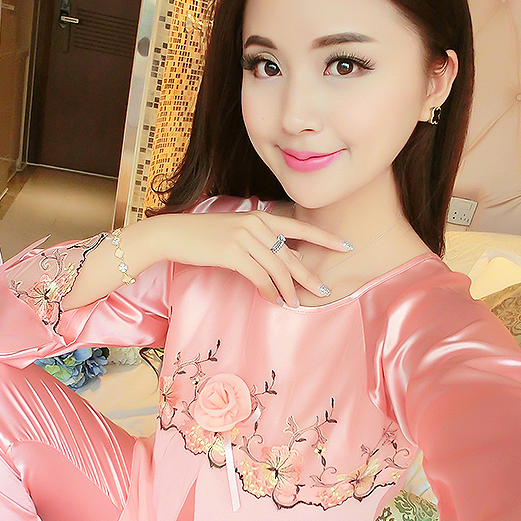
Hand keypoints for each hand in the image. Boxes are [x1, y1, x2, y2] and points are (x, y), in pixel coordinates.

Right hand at [135, 209, 349, 306]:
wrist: (174, 234)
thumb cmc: (206, 236)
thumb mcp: (239, 234)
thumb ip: (264, 243)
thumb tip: (290, 258)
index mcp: (261, 217)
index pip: (301, 228)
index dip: (325, 238)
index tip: (346, 245)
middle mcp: (256, 224)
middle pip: (292, 254)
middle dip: (309, 275)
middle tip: (324, 291)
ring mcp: (244, 237)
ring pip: (277, 268)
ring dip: (288, 289)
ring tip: (295, 303)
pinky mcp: (232, 252)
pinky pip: (259, 276)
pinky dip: (269, 291)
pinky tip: (274, 300)